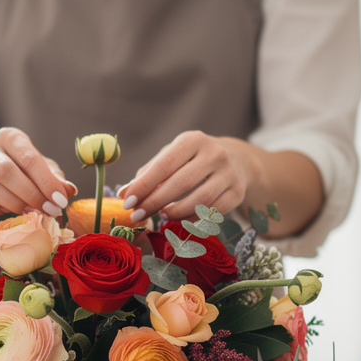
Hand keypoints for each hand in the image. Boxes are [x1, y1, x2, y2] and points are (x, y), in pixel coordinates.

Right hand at [0, 127, 74, 216]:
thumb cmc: (23, 169)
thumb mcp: (43, 167)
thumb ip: (55, 177)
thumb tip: (68, 190)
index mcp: (10, 137)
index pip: (29, 158)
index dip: (46, 182)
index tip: (60, 200)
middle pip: (6, 172)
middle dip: (30, 195)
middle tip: (48, 210)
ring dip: (12, 203)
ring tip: (29, 212)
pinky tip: (5, 211)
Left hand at [117, 131, 248, 222]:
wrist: (236, 160)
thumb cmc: (193, 160)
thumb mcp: (171, 157)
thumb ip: (148, 174)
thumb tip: (123, 193)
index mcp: (193, 140)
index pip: (164, 165)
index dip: (144, 185)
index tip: (127, 201)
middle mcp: (214, 154)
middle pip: (180, 184)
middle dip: (155, 202)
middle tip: (137, 215)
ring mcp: (229, 173)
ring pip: (199, 201)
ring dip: (175, 213)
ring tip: (160, 215)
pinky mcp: (237, 192)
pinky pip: (212, 213)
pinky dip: (192, 220)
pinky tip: (180, 219)